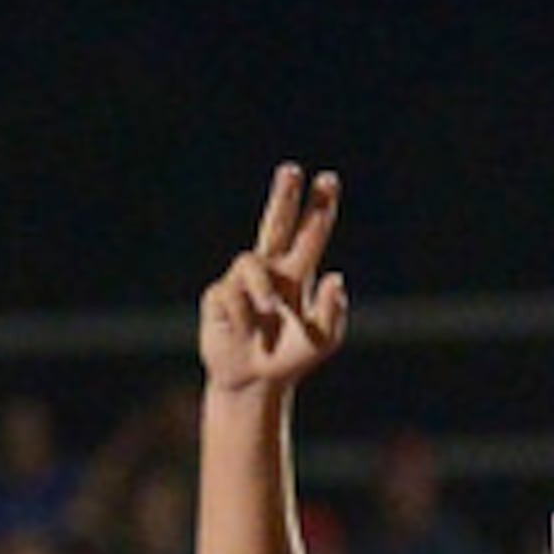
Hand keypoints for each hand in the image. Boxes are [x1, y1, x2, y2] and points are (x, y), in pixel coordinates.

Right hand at [199, 165, 349, 402]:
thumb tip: (335, 277)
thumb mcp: (322, 341)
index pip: (309, 233)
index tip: (328, 179)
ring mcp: (241, 282)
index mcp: (296, 273)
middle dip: (283, 196)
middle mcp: (269, 270)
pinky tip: (244, 330)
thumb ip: (332, 312)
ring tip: (270, 309)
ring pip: (250, 263)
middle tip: (291, 170)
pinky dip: (242, 314)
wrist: (254, 383)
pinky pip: (230, 294)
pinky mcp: (218, 297)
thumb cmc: (290, 359)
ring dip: (263, 287)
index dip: (318, 208)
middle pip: (275, 223)